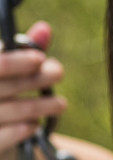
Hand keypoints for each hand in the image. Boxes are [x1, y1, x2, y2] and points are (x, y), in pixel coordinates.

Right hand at [0, 21, 66, 159]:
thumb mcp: (7, 74)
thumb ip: (22, 53)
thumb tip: (45, 29)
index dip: (16, 61)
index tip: (40, 58)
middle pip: (1, 86)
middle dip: (32, 78)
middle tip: (58, 72)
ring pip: (4, 111)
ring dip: (36, 106)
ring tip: (60, 103)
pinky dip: (18, 130)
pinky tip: (35, 125)